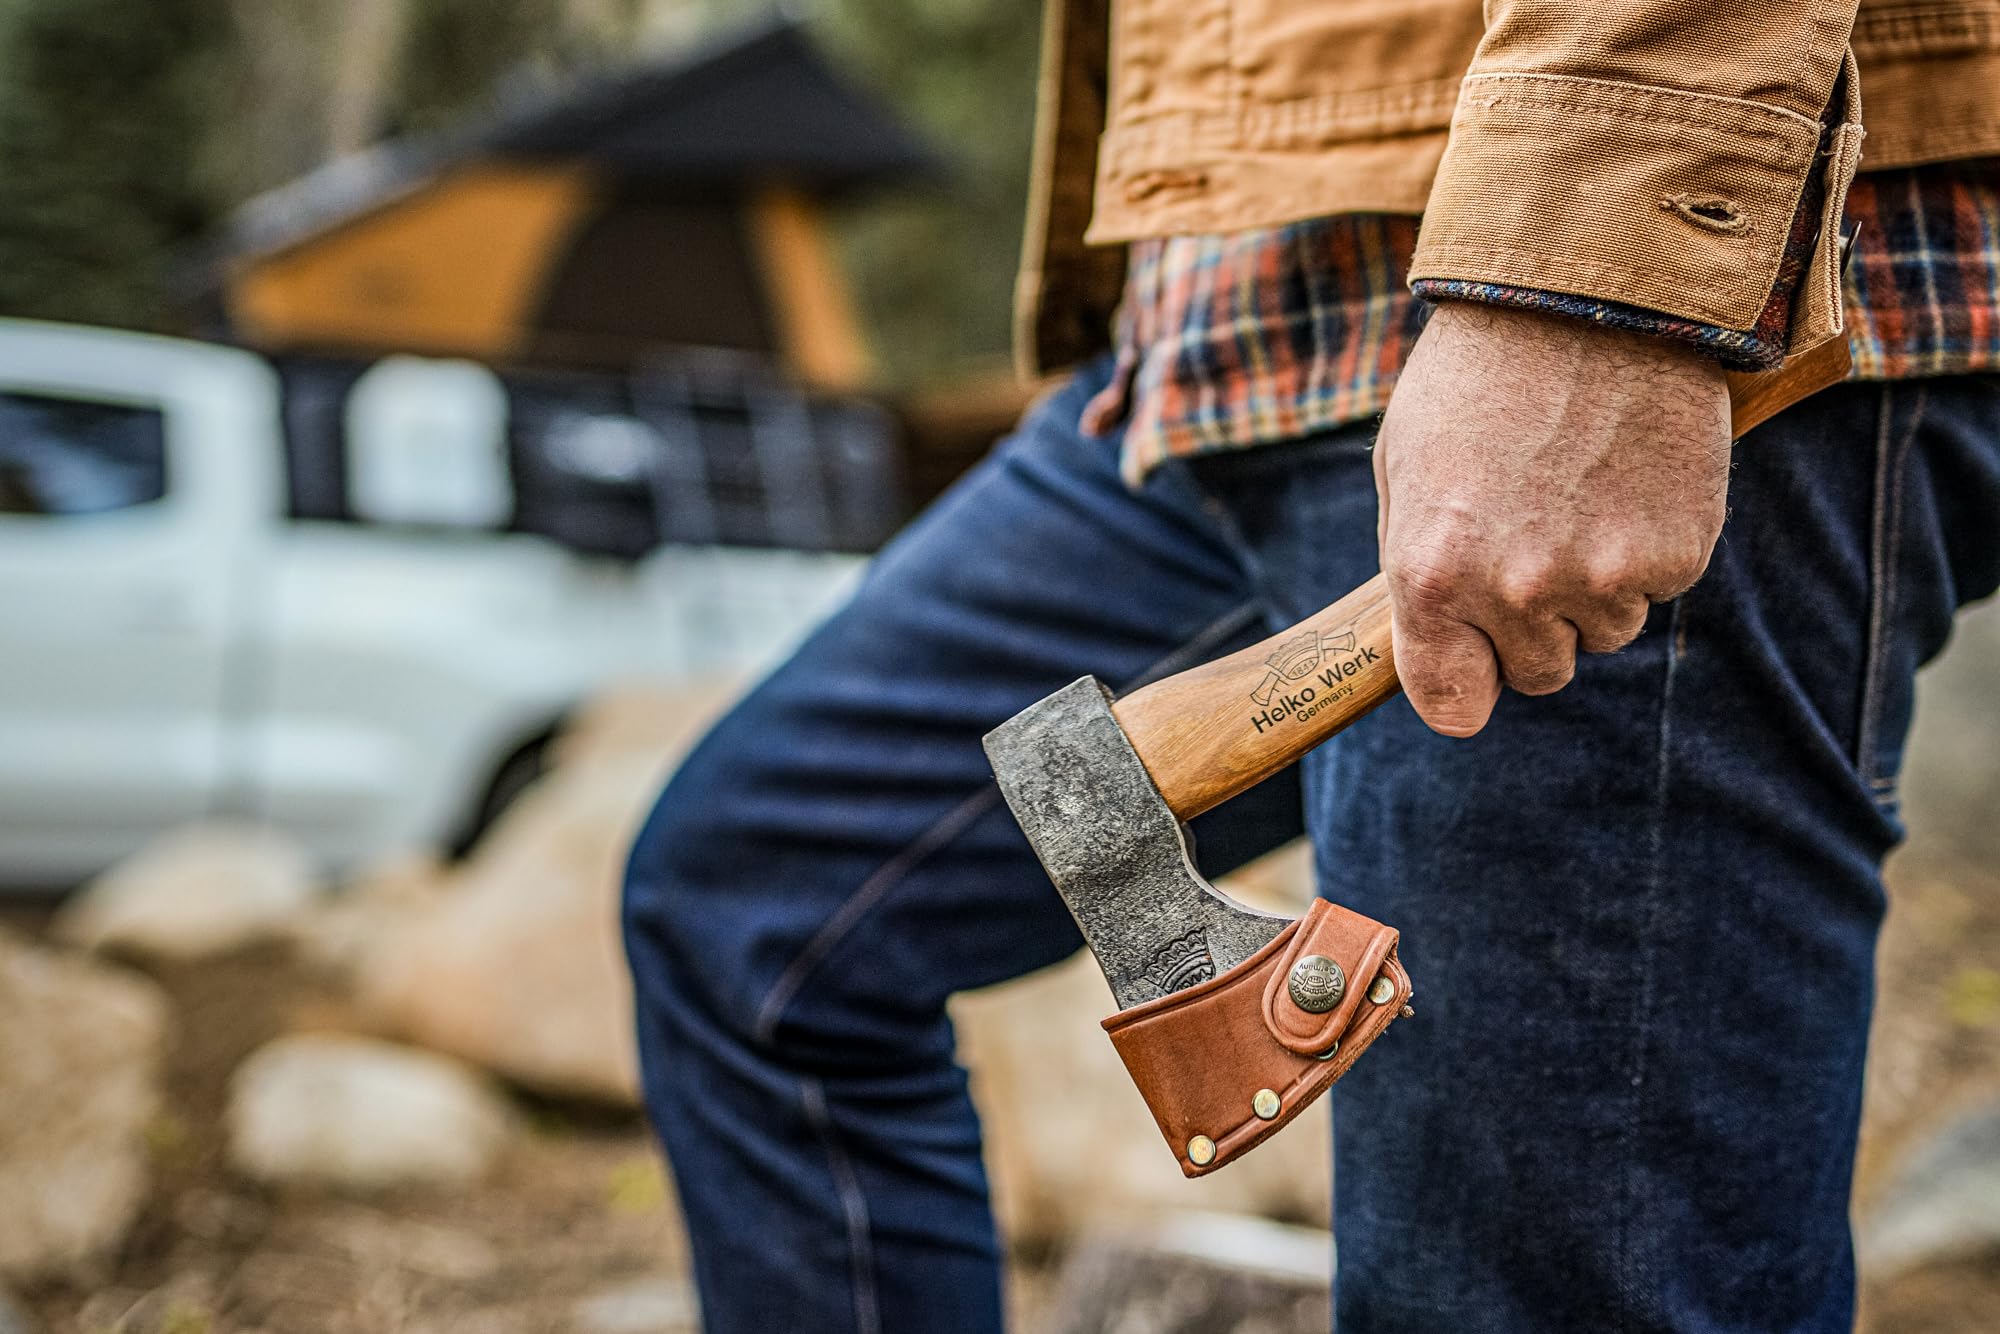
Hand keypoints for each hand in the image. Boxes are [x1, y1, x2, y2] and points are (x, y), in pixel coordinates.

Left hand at [1373, 303, 1732, 736]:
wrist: (1587, 290)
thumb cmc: (1478, 376)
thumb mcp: (1406, 470)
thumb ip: (1418, 572)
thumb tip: (1437, 648)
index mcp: (1431, 576)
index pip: (1452, 706)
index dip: (1465, 684)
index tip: (1474, 662)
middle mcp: (1515, 590)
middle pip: (1537, 672)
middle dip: (1531, 624)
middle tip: (1531, 537)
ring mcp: (1601, 575)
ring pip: (1602, 634)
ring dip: (1592, 585)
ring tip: (1577, 491)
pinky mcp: (1678, 552)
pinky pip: (1657, 588)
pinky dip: (1647, 547)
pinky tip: (1626, 478)